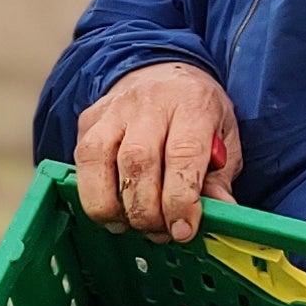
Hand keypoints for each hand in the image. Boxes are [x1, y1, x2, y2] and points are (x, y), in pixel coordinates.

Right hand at [72, 62, 239, 242]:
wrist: (161, 72)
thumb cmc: (195, 112)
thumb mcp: (224, 136)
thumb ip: (219, 176)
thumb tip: (220, 212)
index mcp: (191, 103)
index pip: (182, 155)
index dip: (179, 200)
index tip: (182, 230)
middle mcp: (148, 102)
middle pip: (137, 161)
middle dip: (145, 210)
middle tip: (158, 233)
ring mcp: (112, 110)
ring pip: (97, 160)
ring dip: (111, 205)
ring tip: (128, 225)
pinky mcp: (88, 120)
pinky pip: (81, 163)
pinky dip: (92, 194)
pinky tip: (112, 208)